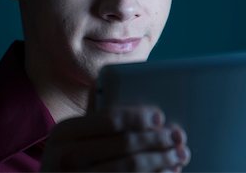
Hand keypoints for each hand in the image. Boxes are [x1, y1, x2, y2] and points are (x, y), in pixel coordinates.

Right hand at [40, 106, 190, 171]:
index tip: (160, 117)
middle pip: (125, 145)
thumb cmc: (70, 157)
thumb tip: (104, 82)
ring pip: (131, 169)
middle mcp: (66, 158)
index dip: (139, 117)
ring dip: (162, 161)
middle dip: (158, 140)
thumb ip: (93, 114)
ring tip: (180, 156)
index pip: (110, 120)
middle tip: (179, 136)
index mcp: (65, 132)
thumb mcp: (73, 135)